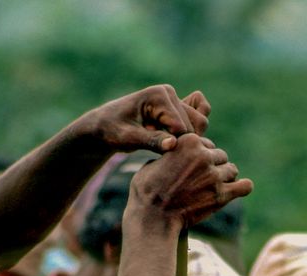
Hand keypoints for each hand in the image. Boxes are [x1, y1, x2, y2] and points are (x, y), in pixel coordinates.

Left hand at [84, 85, 210, 153]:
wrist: (106, 125)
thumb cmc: (113, 131)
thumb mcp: (128, 139)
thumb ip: (151, 141)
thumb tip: (173, 144)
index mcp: (159, 95)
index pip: (182, 128)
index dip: (173, 146)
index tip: (153, 150)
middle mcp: (170, 93)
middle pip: (196, 125)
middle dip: (181, 142)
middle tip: (156, 147)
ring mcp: (175, 99)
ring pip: (200, 124)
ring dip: (185, 139)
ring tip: (160, 142)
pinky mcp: (178, 107)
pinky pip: (201, 113)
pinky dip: (195, 128)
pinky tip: (175, 137)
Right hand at [128, 132, 252, 228]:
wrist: (154, 218)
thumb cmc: (148, 192)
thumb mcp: (154, 162)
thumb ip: (171, 154)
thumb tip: (175, 152)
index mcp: (188, 142)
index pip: (206, 143)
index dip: (200, 155)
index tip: (193, 168)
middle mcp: (204, 156)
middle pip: (220, 156)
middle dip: (213, 167)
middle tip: (203, 182)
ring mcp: (214, 176)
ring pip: (232, 171)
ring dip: (225, 178)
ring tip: (214, 189)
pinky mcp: (222, 195)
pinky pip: (245, 187)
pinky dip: (243, 188)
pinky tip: (238, 190)